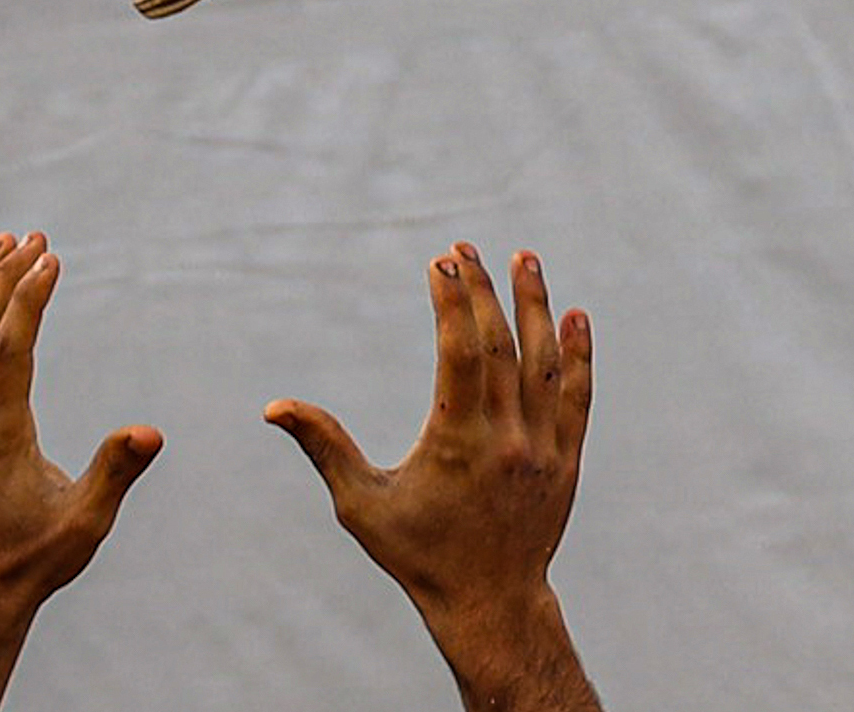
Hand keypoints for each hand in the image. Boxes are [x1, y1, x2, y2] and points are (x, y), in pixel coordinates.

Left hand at [0, 235, 160, 711]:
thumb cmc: (35, 558)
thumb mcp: (85, 522)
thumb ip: (114, 472)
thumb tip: (151, 431)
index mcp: (1, 435)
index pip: (10, 349)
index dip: (28, 299)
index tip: (50, 256)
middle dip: (2, 277)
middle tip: (32, 234)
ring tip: (2, 246)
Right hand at [267, 246, 600, 709]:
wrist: (489, 603)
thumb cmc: (417, 553)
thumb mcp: (362, 504)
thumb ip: (324, 447)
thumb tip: (274, 407)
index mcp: (456, 442)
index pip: (460, 352)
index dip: (452, 302)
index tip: (441, 262)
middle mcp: (505, 439)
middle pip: (499, 346)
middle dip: (482, 291)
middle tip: (464, 249)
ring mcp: (542, 448)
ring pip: (543, 362)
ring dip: (535, 306)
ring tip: (525, 257)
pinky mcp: (566, 460)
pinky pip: (578, 396)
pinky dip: (578, 354)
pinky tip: (574, 315)